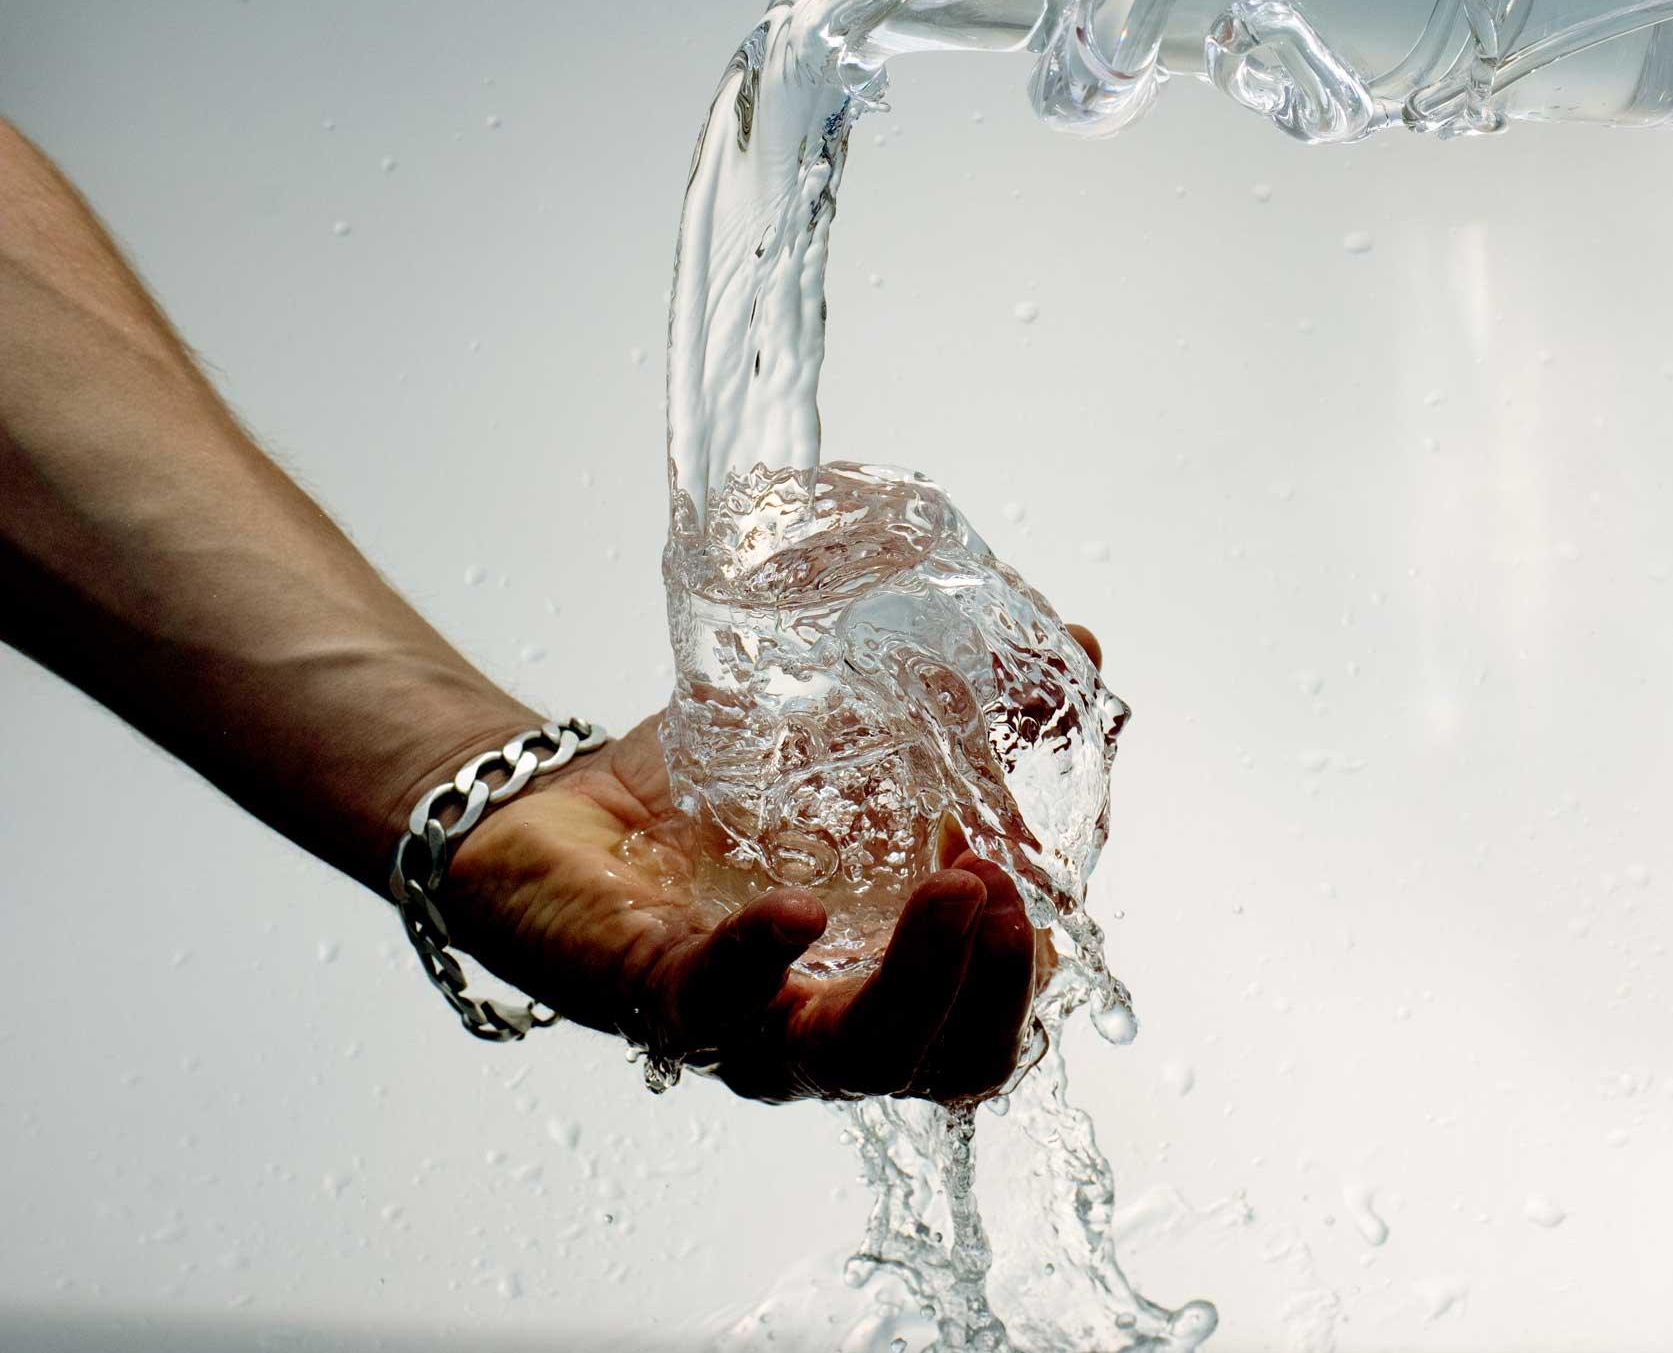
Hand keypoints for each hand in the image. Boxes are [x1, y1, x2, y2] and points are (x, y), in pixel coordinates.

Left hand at [430, 637, 1098, 1104]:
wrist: (555, 810)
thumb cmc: (711, 803)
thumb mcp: (852, 742)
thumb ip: (964, 706)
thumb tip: (1080, 645)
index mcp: (877, 982)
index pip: (982, 1031)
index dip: (1024, 972)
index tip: (1036, 874)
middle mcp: (819, 1028)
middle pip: (937, 1065)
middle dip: (991, 988)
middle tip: (1011, 891)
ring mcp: (739, 1023)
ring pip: (845, 1060)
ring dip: (915, 982)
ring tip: (956, 883)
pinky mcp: (652, 994)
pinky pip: (714, 1006)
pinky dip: (763, 961)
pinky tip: (798, 911)